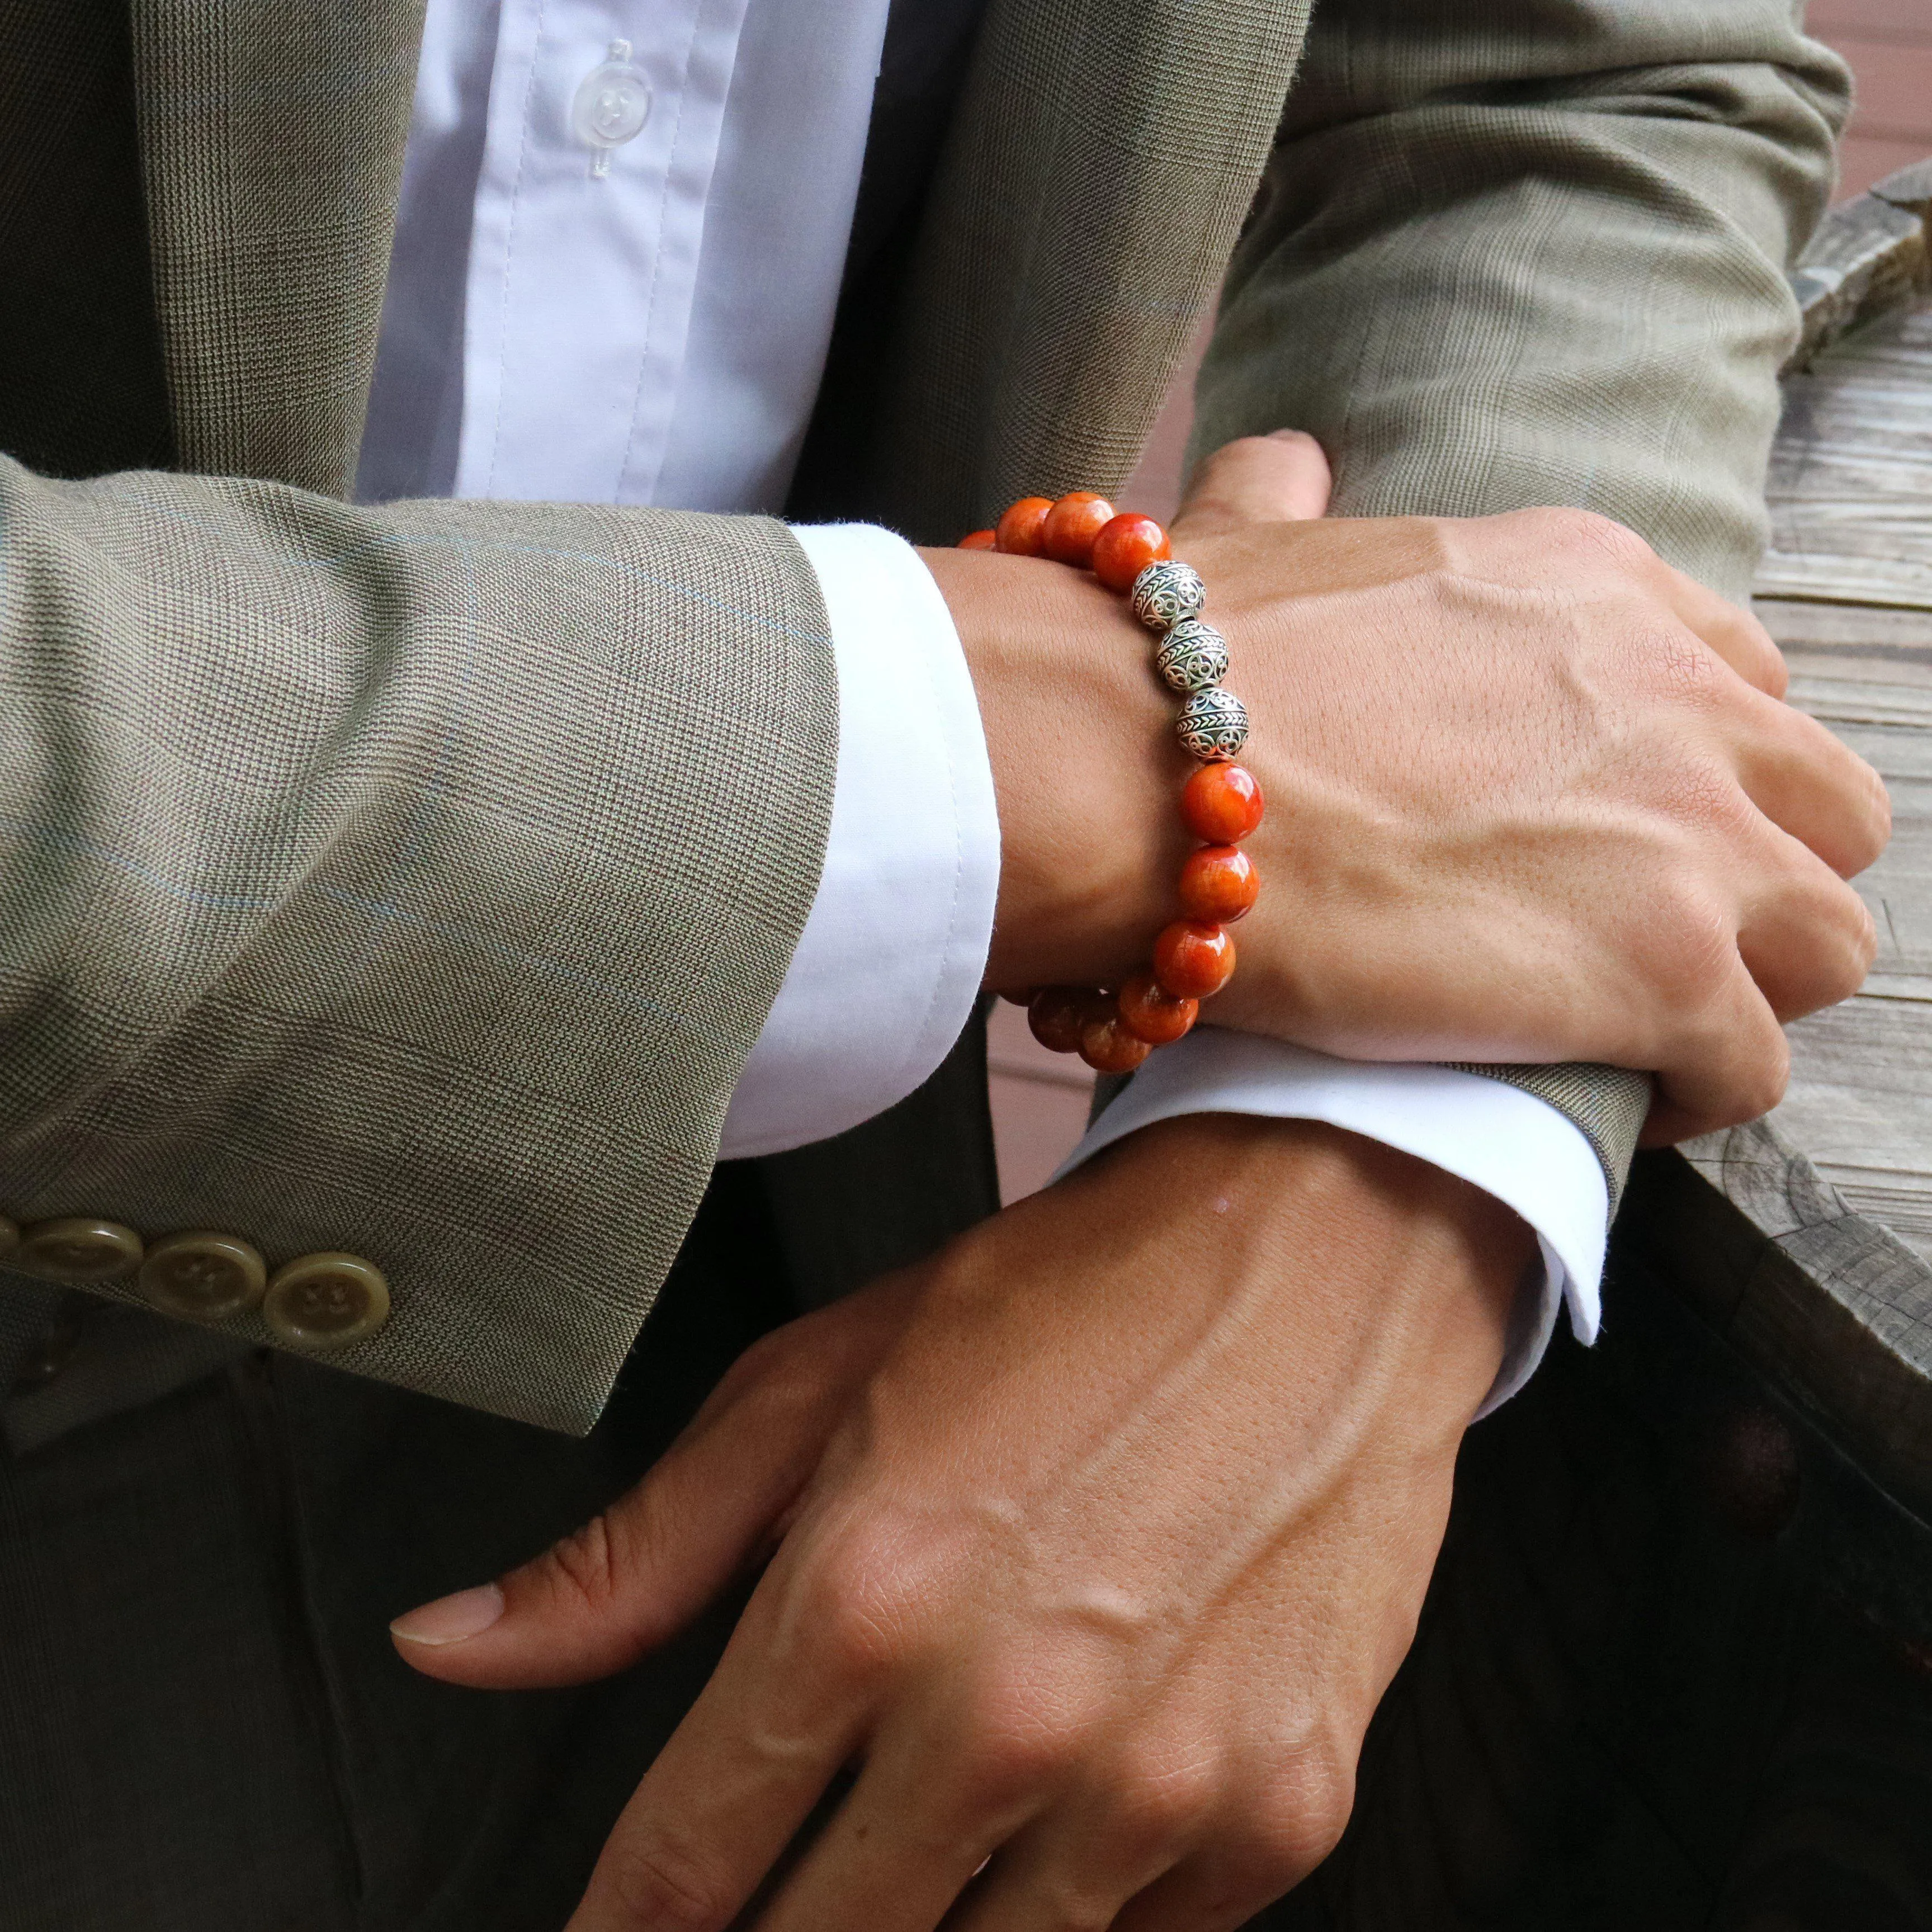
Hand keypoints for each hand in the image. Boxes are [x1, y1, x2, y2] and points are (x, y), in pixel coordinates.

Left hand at [391, 1115, 1530, 1928]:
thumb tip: (448, 1651)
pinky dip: (1071, 1916)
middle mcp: (1005, 1715)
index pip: (681, 1867)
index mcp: (864, 1595)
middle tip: (764, 1892)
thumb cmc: (1066, 1301)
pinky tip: (1056, 1831)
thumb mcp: (821, 1384)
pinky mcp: (1277, 1814)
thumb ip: (634, 1555)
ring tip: (903, 1867)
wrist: (1322, 1258)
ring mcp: (1156, 1784)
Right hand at [921, 435, 1889, 1139]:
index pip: (1737, 683)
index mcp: (1593, 587)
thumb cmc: (1168, 671)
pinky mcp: (1662, 970)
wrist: (1134, 770)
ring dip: (1755, 991)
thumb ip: (1295, 499)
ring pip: (1828, 940)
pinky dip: (1701, 1093)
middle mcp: (1678, 697)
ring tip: (1650, 1035)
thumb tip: (1278, 465)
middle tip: (1650, 937)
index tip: (1622, 833)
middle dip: (1759, 876)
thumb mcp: (1258, 541)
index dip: (1694, 772)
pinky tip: (1621, 1101)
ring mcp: (1686, 835)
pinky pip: (1754, 1065)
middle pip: (1822, 806)